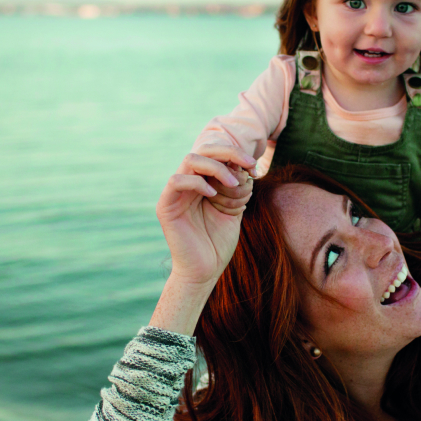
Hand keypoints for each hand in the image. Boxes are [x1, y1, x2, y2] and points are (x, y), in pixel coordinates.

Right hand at [156, 145, 254, 287]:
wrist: (204, 270)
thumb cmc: (218, 242)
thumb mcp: (234, 209)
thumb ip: (236, 186)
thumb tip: (245, 164)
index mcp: (202, 182)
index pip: (215, 154)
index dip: (236, 154)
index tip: (255, 168)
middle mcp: (188, 183)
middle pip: (203, 150)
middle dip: (229, 153)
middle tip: (249, 166)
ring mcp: (175, 193)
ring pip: (190, 159)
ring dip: (216, 167)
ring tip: (233, 183)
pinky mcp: (165, 206)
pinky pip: (176, 180)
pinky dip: (197, 182)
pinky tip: (212, 195)